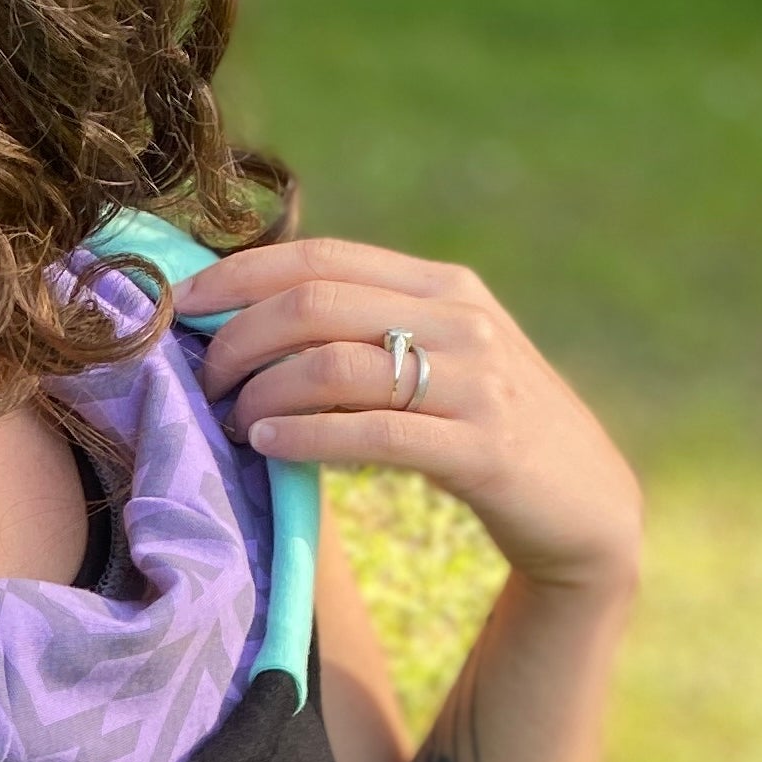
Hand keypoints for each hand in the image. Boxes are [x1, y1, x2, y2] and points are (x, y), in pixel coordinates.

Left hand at [176, 239, 641, 600]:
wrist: (582, 505)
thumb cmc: (483, 432)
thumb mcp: (435, 361)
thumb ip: (367, 333)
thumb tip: (250, 324)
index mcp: (442, 286)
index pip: (321, 256)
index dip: (238, 276)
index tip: (179, 307)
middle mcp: (462, 318)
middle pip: (315, 303)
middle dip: (238, 341)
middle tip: (204, 384)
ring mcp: (477, 380)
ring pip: (334, 364)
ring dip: (262, 395)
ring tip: (234, 424)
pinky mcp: (484, 447)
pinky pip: (373, 432)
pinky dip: (305, 436)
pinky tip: (267, 449)